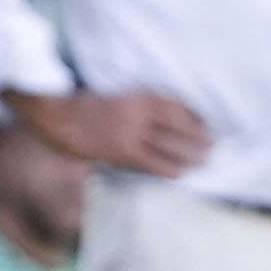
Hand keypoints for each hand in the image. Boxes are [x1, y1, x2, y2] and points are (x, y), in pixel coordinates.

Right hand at [7, 88, 211, 176]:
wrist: (55, 113)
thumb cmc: (80, 104)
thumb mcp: (111, 95)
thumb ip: (131, 104)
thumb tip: (148, 115)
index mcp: (138, 96)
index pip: (174, 106)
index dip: (192, 116)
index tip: (206, 121)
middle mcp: (140, 112)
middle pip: (176, 125)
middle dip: (197, 134)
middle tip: (214, 143)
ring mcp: (131, 131)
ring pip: (168, 144)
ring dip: (188, 153)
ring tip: (205, 159)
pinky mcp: (121, 150)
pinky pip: (150, 162)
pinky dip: (167, 168)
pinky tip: (179, 174)